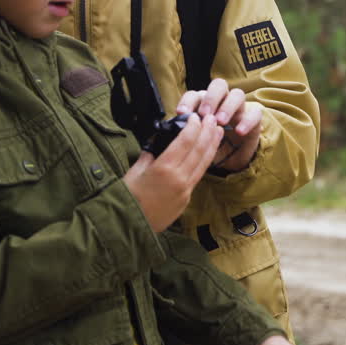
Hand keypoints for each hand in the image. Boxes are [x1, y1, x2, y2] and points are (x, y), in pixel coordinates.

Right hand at [121, 113, 222, 230]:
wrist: (128, 227)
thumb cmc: (126, 198)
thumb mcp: (134, 171)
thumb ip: (149, 155)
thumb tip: (157, 145)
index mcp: (163, 168)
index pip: (185, 141)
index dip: (193, 127)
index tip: (196, 117)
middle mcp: (178, 178)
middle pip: (199, 150)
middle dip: (207, 132)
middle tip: (212, 118)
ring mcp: (184, 190)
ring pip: (203, 163)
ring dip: (212, 145)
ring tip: (218, 131)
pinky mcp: (186, 199)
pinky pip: (198, 176)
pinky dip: (204, 161)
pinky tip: (207, 153)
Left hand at [176, 78, 262, 171]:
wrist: (231, 159)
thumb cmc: (209, 146)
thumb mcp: (196, 141)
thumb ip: (186, 134)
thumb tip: (167, 132)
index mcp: (204, 104)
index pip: (195, 94)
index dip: (188, 101)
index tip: (182, 113)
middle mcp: (222, 101)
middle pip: (218, 85)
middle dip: (210, 98)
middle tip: (204, 114)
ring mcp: (239, 108)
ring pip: (237, 94)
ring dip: (228, 106)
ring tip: (221, 121)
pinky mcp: (253, 118)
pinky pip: (255, 113)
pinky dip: (247, 120)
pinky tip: (239, 131)